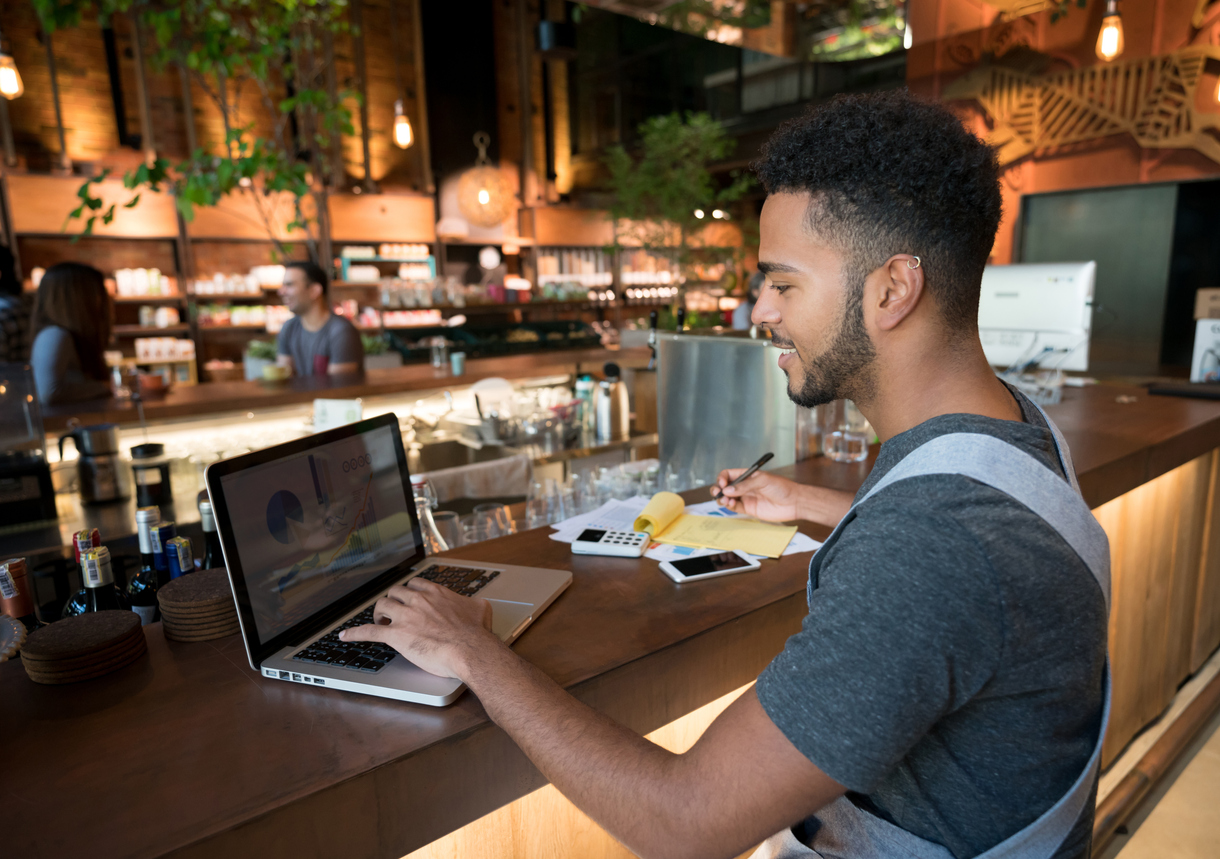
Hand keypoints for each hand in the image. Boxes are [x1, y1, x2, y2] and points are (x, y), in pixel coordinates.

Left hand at [340, 578, 498, 678]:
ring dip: (378, 614)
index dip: (408, 593)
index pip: (414, 585)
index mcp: (435, 593)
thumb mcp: (481, 608)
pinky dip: (354, 633)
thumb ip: (474, 603)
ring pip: (381, 606)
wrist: (470, 649)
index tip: (408, 599)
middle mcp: (417, 601)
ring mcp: (405, 617)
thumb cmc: (475, 632)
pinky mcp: (396, 635)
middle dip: (392, 602)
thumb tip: (478, 604)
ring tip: (379, 622)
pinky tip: (345, 636)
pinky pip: (369, 631)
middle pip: (395, 593)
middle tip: (393, 613)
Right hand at [712, 468, 803, 522]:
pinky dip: (729, 506)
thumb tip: (727, 490)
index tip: (723, 483)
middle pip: (725, 487)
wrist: (794, 502)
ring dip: (722, 498)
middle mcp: (745, 486)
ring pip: (727, 498)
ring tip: (725, 500)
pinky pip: (734, 507)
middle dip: (718, 489)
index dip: (723, 478)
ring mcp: (746, 498)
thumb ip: (744, 486)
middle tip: (718, 492)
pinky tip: (730, 504)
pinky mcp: (749, 509)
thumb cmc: (782, 487)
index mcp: (748, 475)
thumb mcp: (762, 481)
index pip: (729, 474)